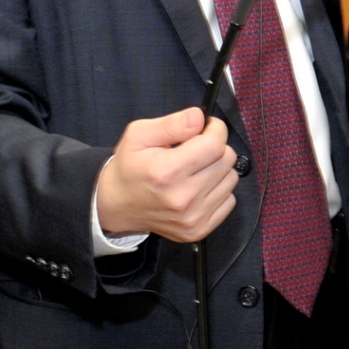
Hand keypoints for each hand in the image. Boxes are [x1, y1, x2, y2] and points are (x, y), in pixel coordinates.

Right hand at [95, 107, 238, 243]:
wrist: (118, 205)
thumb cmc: (129, 166)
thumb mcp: (139, 135)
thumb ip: (172, 123)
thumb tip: (200, 118)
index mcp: (166, 172)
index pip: (214, 144)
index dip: (214, 130)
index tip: (206, 128)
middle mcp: (183, 198)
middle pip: (226, 160)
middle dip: (215, 148)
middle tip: (196, 149)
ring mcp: (193, 218)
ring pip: (231, 179)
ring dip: (218, 169)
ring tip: (195, 169)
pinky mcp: (200, 230)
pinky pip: (229, 201)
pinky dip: (218, 190)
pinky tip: (198, 188)